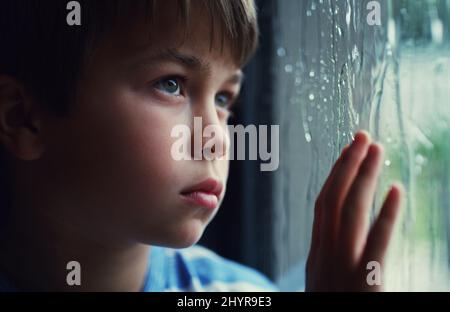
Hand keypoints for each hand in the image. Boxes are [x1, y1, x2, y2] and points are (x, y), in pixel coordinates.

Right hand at [305, 131, 402, 290]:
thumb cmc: (327, 308)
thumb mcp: (321, 284)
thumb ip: (328, 259)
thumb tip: (334, 238)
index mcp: (316, 255)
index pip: (323, 205)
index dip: (335, 175)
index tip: (347, 153)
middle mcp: (324, 255)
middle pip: (333, 200)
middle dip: (347, 165)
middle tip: (362, 136)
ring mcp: (342, 268)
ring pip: (350, 212)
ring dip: (363, 176)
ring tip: (376, 149)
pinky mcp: (364, 284)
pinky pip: (377, 243)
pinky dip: (387, 214)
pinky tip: (397, 190)